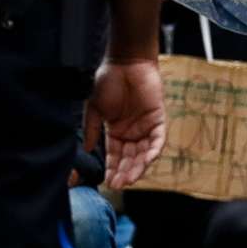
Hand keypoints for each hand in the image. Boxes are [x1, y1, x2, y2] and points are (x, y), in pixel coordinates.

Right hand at [85, 58, 166, 186]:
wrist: (124, 62)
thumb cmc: (108, 81)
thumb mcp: (94, 109)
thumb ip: (92, 130)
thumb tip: (88, 149)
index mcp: (116, 132)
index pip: (115, 156)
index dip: (112, 169)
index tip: (108, 182)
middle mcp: (132, 132)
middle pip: (130, 159)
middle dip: (125, 172)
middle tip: (119, 184)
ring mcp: (146, 127)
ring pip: (144, 153)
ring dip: (138, 166)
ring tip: (130, 178)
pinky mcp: (158, 119)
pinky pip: (158, 139)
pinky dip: (153, 150)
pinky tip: (146, 161)